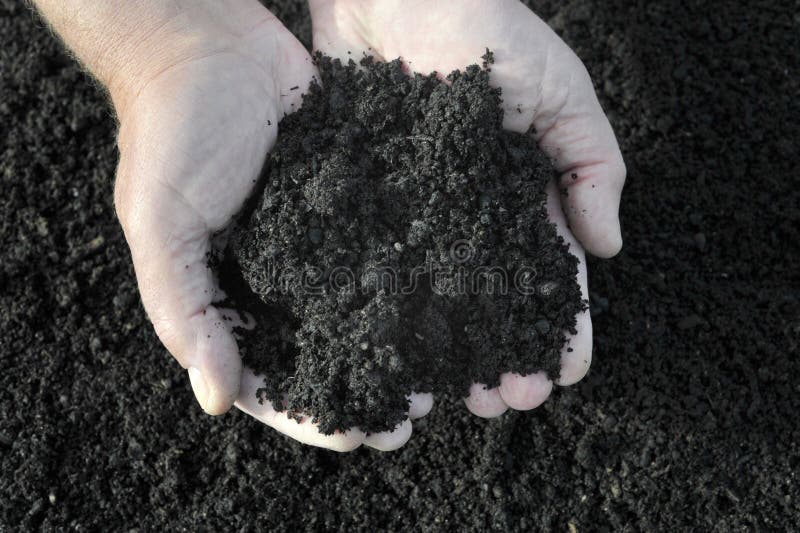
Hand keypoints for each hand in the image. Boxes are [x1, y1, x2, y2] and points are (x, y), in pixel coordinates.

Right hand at [111, 3, 429, 450]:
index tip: (356, 435)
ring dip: (399, 341)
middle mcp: (276, 275)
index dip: (308, 410)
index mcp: (226, 292)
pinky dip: (410, 273)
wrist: (208, 43)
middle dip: (366, 385)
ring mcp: (316, 239)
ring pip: (360, 303)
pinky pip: (380, 245)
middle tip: (413, 416)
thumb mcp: (160, 223)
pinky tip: (447, 296)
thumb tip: (216, 397)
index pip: (266, 372)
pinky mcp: (351, 199)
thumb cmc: (170, 130)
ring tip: (443, 375)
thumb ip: (182, 308)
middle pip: (324, 346)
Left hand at [310, 0, 625, 416]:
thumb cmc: (484, 28)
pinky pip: (381, 265)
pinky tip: (392, 354)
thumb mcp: (563, 91)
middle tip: (506, 404)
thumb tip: (610, 246)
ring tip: (454, 399)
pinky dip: (389, 312)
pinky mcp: (367, 203)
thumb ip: (594, 164)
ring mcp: (418, 213)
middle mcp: (470, 214)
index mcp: (522, 195)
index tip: (566, 374)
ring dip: (450, 352)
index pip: (551, 273)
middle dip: (504, 354)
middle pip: (493, 300)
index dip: (562, 325)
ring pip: (438, 298)